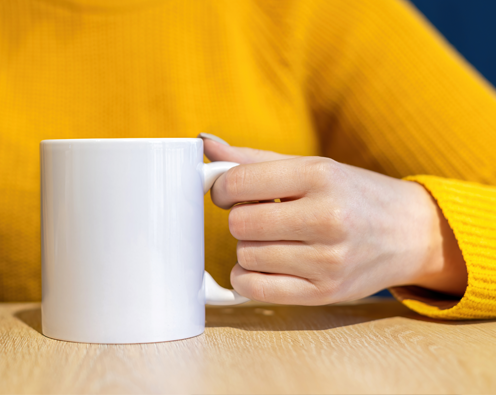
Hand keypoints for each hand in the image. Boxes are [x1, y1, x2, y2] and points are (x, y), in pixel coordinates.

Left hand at [202, 136, 466, 304]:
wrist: (412, 233)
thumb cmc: (353, 195)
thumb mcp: (311, 167)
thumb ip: (254, 159)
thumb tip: (206, 145)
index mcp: (320, 176)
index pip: (238, 184)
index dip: (222, 190)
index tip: (230, 193)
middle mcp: (327, 217)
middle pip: (240, 224)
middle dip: (240, 220)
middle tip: (260, 218)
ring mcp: (328, 259)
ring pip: (246, 257)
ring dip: (249, 249)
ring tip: (275, 241)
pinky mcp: (324, 292)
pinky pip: (256, 289)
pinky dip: (248, 278)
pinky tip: (264, 266)